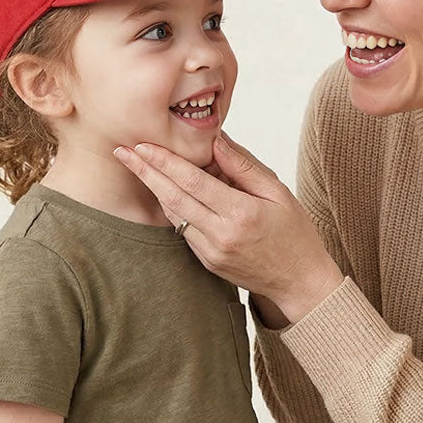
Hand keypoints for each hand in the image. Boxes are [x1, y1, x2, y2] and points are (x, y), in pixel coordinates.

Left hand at [112, 133, 343, 323]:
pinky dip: (173, 208)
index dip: (165, 162)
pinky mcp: (207, 262)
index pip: (193, 182)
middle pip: (173, 198)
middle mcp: (221, 235)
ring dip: (154, 189)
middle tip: (123, 151)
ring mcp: (211, 252)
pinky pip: (183, 230)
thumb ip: (244, 166)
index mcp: (241, 214)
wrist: (300, 282)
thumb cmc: (295, 233)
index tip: (143, 145)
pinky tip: (164, 191)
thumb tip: (217, 140)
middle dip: (146, 172)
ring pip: (174, 215)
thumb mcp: (278, 192)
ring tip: (138, 166)